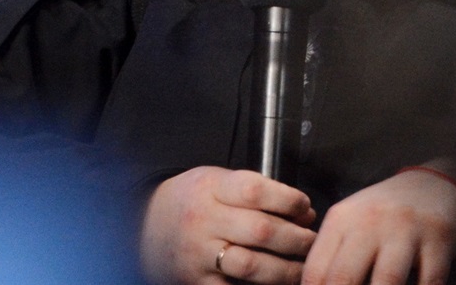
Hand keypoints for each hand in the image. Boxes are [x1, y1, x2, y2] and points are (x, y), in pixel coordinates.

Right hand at [139, 166, 317, 284]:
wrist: (143, 226)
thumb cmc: (189, 201)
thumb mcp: (215, 180)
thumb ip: (256, 191)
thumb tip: (303, 212)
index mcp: (210, 188)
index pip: (255, 190)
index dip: (288, 199)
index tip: (305, 207)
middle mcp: (203, 220)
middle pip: (261, 230)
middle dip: (296, 238)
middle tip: (312, 241)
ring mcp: (199, 254)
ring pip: (252, 265)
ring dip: (286, 269)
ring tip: (302, 266)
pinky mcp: (197, 282)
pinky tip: (277, 283)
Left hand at [301, 159, 455, 284]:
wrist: (437, 183)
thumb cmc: (387, 213)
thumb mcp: (354, 223)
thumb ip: (334, 256)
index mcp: (342, 220)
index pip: (317, 271)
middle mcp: (371, 221)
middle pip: (345, 277)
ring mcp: (406, 228)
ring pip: (387, 282)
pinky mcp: (439, 238)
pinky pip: (429, 282)